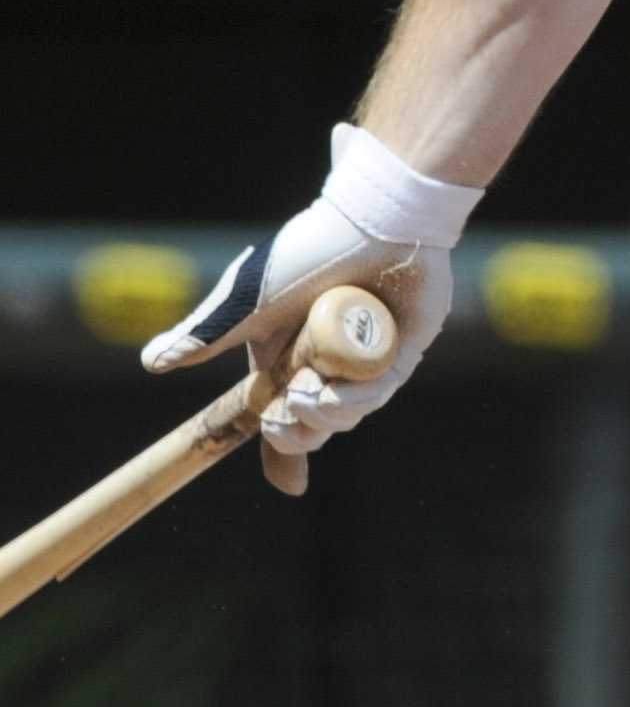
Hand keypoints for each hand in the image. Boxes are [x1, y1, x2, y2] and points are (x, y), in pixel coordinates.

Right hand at [141, 126, 478, 493]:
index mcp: (284, 359)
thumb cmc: (304, 253)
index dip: (282, 456)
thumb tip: (151, 362)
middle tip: (280, 421)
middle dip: (293, 437)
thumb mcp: (245, 302)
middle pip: (310, 427)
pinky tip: (331, 392)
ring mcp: (364, 361)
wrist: (368, 219)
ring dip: (321, 416)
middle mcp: (324, 365)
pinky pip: (378, 391)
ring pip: (344, 415)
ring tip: (304, 395)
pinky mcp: (401, 352)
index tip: (290, 486)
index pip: (279, 419)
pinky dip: (354, 399)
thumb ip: (203, 334)